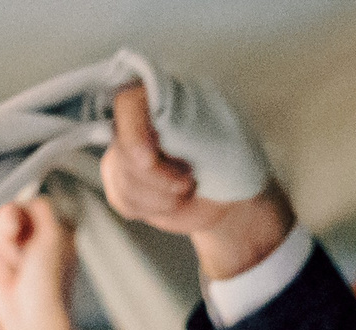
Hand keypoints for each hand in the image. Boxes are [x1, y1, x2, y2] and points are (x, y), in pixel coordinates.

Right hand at [0, 198, 75, 329]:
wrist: (32, 319)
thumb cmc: (49, 281)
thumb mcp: (55, 233)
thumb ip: (41, 207)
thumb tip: (22, 201)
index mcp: (56, 226)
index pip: (26, 202)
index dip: (20, 217)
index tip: (24, 235)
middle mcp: (37, 235)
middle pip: (6, 213)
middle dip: (7, 235)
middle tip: (22, 259)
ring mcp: (18, 249)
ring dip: (2, 251)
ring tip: (16, 271)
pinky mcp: (1, 263)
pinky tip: (7, 279)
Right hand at [101, 84, 292, 278]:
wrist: (231, 196)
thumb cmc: (233, 159)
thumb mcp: (224, 134)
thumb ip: (191, 123)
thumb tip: (162, 119)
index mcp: (163, 95)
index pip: (127, 103)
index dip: (134, 136)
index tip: (149, 160)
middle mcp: (136, 119)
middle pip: (123, 152)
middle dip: (159, 179)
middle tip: (189, 179)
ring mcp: (124, 150)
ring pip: (124, 181)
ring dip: (162, 197)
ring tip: (186, 188)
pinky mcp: (121, 180)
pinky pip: (124, 200)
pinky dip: (154, 208)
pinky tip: (173, 200)